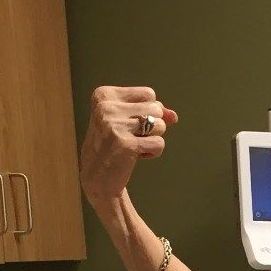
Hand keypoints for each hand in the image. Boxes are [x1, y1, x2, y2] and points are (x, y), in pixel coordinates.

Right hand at [80, 86, 178, 206]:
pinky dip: (153, 152)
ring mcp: (114, 126)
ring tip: (133, 145)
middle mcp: (106, 108)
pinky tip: (135, 156)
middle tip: (132, 136)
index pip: (148, 94)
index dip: (149, 110)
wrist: (97, 176)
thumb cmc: (113, 144)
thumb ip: (152, 112)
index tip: (130, 122)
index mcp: (104, 95)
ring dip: (153, 139)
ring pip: (160, 125)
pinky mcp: (125, 144)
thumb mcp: (127, 121)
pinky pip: (159, 143)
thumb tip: (173, 116)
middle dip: (152, 125)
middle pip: (156, 108)